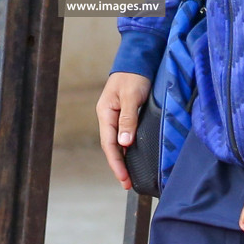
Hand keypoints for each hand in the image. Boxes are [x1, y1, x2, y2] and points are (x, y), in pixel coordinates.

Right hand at [97, 71, 150, 189]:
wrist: (138, 58)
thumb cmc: (134, 75)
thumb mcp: (131, 96)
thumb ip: (127, 119)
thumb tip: (124, 144)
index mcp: (105, 113)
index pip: (109, 144)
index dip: (116, 163)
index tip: (124, 179)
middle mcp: (108, 116)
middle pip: (111, 146)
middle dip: (118, 166)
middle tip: (127, 184)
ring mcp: (115, 116)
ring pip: (117, 142)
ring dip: (123, 159)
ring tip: (129, 176)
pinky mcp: (124, 114)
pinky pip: (124, 135)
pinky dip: (127, 148)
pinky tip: (133, 156)